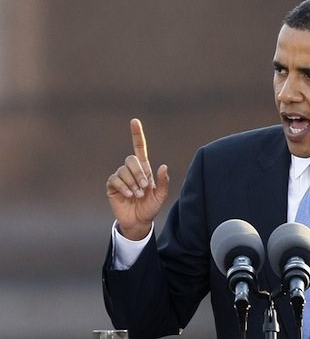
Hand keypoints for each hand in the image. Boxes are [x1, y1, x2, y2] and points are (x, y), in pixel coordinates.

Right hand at [106, 118, 169, 239]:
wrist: (139, 222)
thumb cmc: (150, 207)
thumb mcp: (160, 196)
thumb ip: (163, 182)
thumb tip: (163, 166)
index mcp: (144, 169)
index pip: (139, 148)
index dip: (137, 135)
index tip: (134, 121)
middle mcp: (131, 171)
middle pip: (131, 159)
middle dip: (139, 173)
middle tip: (145, 188)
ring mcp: (121, 177)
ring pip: (123, 170)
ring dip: (132, 183)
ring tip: (137, 195)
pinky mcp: (112, 186)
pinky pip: (115, 179)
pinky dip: (123, 187)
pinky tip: (128, 195)